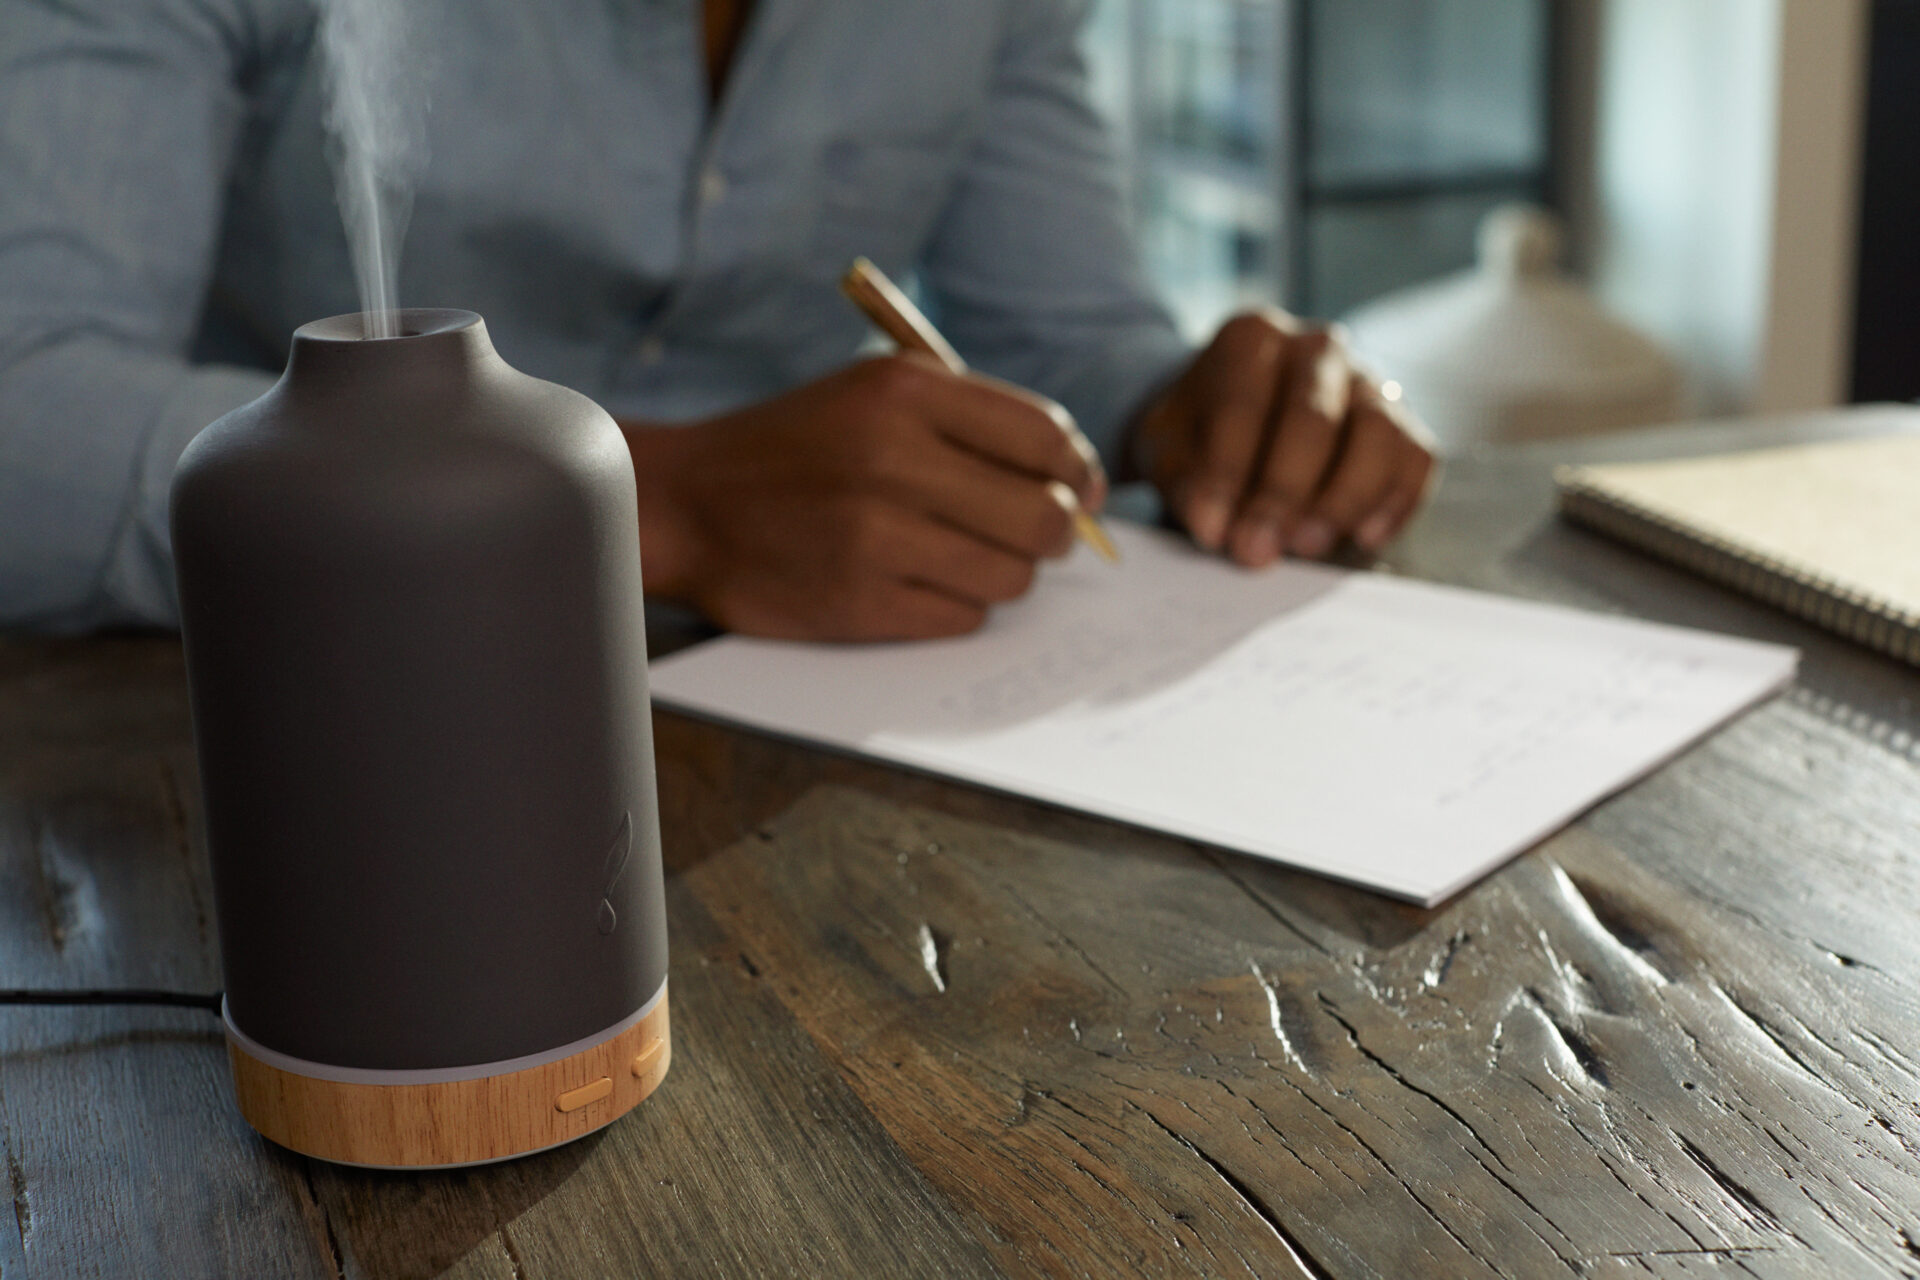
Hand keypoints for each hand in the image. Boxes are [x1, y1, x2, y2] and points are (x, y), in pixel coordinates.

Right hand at [622, 354, 1103, 640]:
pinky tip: (916, 582)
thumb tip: (1082, 484)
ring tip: (958, 554)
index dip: (1078, 472)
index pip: (1045, 438)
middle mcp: (890, 458)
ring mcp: (873, 536)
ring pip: (1011, 576)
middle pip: (1043, 517)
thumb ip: (975, 420)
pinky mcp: (858, 602)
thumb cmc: (798, 446)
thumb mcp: (875, 392)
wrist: (686, 504)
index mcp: (903, 391)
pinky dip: (955, 606)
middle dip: (1054, 532)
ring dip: (1002, 573)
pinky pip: (963, 618)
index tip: (1079, 490)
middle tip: (1033, 534)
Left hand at [1129, 310, 1434, 565]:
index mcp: (1252, 338)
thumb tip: (1214, 526)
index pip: (1242, 404)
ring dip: (1344, 498)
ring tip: (1307, 546)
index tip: (1211, 532)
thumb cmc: (1198, 434)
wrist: (1230, 419)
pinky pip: (1416, 457)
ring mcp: (1368, 379)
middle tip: (1257, 551)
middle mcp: (1318, 348)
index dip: (1226, 474)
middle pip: (1313, 418)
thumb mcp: (1168, 449)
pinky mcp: (1401, 418)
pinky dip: (1396, 501)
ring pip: (1377, 433)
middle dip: (1283, 493)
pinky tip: (1363, 538)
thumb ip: (1185, 482)